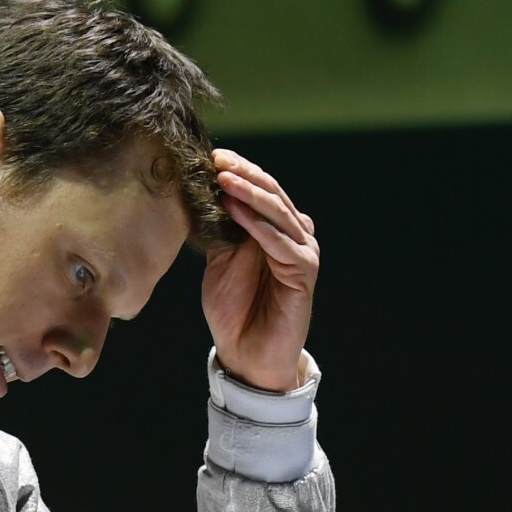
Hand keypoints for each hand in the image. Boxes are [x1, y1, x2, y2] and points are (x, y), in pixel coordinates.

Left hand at [203, 148, 319, 393]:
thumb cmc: (234, 310)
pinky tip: (236, 210)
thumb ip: (222, 229)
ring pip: (278, 213)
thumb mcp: (220, 261)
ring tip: (224, 180)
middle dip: (244, 175)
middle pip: (272, 194)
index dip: (239, 171)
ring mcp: (302, 252)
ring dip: (250, 194)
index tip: (210, 157)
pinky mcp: (304, 272)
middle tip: (217, 160)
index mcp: (274, 229)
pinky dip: (258, 225)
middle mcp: (293, 235)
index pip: (260, 189)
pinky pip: (281, 242)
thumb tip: (207, 192)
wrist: (245, 354)